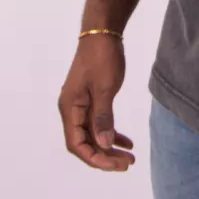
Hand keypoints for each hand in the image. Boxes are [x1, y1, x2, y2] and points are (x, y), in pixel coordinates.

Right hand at [57, 35, 135, 170]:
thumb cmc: (102, 58)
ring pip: (93, 135)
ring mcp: (81, 105)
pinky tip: (127, 141)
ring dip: (109, 147)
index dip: (94, 158)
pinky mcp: (91, 99)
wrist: (102, 33)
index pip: (77, 144)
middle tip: (127, 164)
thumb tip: (104, 146)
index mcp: (69, 108)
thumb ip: (103, 118)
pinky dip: (112, 133)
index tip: (115, 165)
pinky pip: (99, 123)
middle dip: (105, 156)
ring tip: (129, 158)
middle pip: (85, 143)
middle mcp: (72, 110)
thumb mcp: (105, 88)